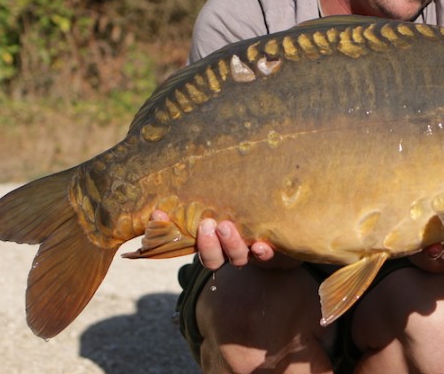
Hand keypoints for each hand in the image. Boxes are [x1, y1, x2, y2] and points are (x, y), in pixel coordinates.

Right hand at [149, 210, 298, 269]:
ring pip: (237, 258)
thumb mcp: (221, 201)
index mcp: (211, 241)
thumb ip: (200, 196)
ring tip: (226, 226)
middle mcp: (228, 251)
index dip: (169, 232)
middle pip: (213, 259)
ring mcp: (249, 252)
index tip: (159, 214)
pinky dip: (261, 252)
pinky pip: (265, 256)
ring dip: (230, 244)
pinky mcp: (271, 249)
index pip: (187, 242)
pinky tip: (260, 245)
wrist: (284, 227)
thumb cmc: (244, 209)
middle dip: (207, 244)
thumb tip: (169, 184)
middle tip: (206, 224)